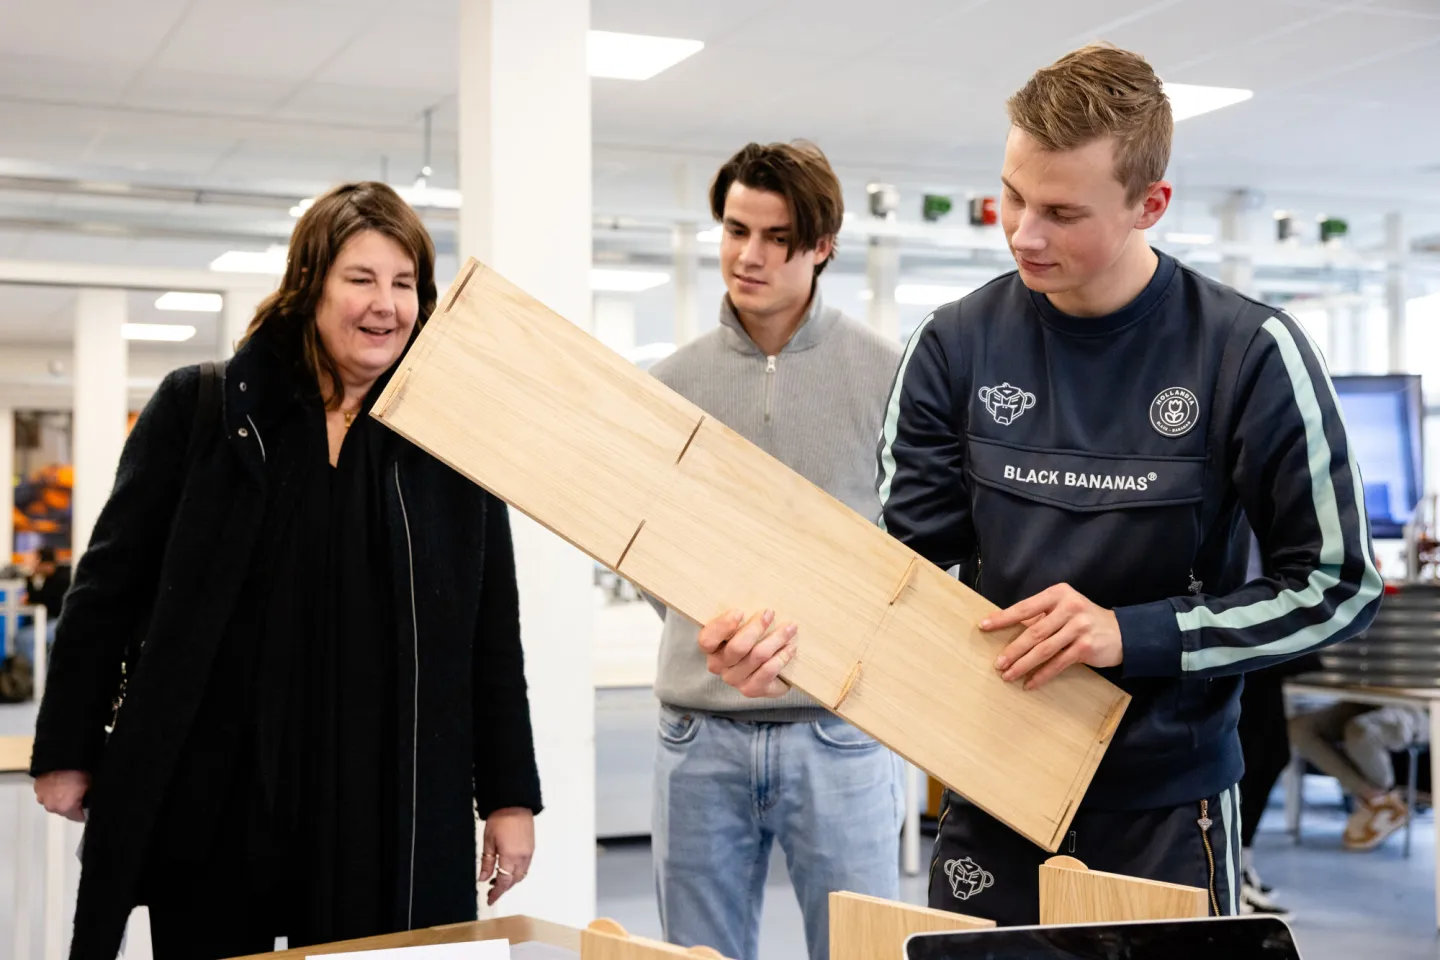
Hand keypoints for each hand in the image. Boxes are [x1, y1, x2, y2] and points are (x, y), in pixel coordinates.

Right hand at [34, 770, 89, 821]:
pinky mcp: (38, 789)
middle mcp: (53, 806)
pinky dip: (53, 791)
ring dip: (61, 798)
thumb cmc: (75, 770)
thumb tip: (94, 800)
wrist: (59, 758)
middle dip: (73, 805)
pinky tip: (60, 783)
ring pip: (56, 803)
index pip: (79, 817)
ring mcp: (43, 798)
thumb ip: (92, 796)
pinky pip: (47, 795)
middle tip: (80, 793)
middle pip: (66, 811)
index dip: (86, 811)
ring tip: (69, 787)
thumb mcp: (91, 784)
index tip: (88, 806)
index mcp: (66, 808)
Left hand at [479, 807, 533, 905]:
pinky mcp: (531, 848)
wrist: (515, 804)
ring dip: (510, 881)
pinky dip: (516, 872)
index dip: (496, 893)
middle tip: (491, 890)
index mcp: (510, 857)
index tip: (490, 899)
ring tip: (497, 879)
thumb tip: (483, 878)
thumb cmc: (501, 819)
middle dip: (503, 888)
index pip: (504, 882)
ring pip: (521, 875)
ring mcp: (529, 853)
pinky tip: (508, 869)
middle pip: (513, 881)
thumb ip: (486, 862)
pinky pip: (525, 866)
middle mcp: (522, 858)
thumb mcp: (488, 842)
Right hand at [698, 609, 797, 698]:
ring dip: (776, 639)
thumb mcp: (742, 626)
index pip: (707, 640)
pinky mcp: (751, 690)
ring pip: (757, 656)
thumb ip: (743, 617)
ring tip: (790, 627)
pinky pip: (768, 671)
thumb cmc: (752, 640)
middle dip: (756, 628)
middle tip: (770, 613)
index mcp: (711, 647)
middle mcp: (719, 665)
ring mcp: (734, 679)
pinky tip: (791, 647)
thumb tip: (757, 600)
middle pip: (737, 648)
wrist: (766, 670)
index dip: (722, 626)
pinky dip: (782, 657)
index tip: (740, 611)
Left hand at [982, 584, 1122, 690]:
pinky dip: (1042, 675)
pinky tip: (1030, 683)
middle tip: (998, 663)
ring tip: (1008, 675)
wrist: (1122, 633)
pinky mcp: (1085, 647)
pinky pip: (1058, 664)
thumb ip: (1041, 617)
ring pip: (1044, 649)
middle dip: (1013, 649)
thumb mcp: (1064, 609)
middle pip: (1033, 632)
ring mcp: (1079, 627)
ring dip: (1023, 665)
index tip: (984, 626)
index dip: (1003, 618)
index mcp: (1058, 594)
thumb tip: (1007, 631)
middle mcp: (1069, 608)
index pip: (1025, 607)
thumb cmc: (1084, 620)